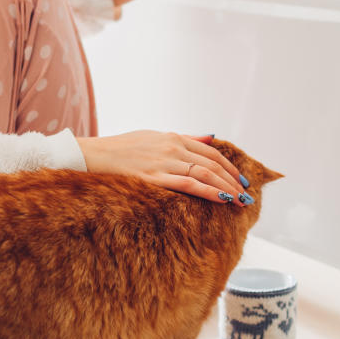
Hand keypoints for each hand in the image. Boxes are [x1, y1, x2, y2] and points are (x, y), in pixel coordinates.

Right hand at [76, 131, 247, 204]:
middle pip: (212, 164)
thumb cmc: (121, 148)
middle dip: (233, 181)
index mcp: (174, 137)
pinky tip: (221, 199)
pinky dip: (208, 191)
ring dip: (226, 188)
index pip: (210, 153)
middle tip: (247, 196)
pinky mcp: (153, 178)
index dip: (229, 167)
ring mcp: (163, 162)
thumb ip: (185, 138)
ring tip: (240, 202)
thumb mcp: (154, 136)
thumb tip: (211, 137)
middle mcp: (172, 147)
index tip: (241, 181)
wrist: (92, 155)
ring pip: (204, 174)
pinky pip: (188, 185)